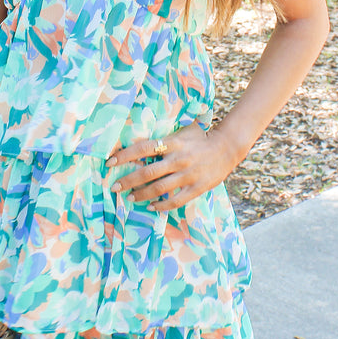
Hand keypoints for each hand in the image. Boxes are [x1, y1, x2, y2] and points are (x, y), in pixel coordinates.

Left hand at [106, 122, 237, 211]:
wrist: (227, 147)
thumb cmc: (200, 137)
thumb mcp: (182, 131)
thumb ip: (163, 138)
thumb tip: (138, 142)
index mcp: (173, 142)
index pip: (143, 148)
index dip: (125, 155)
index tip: (110, 162)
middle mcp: (179, 159)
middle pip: (148, 172)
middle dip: (128, 180)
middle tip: (115, 186)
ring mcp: (188, 175)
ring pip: (159, 188)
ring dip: (142, 194)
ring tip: (130, 197)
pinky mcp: (197, 187)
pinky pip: (176, 200)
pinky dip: (162, 206)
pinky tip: (151, 206)